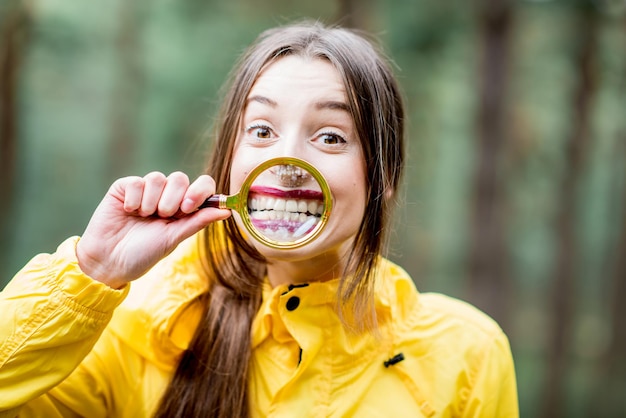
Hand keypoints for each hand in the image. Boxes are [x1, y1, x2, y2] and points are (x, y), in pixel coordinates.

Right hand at [76, 171, 230, 288]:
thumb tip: (227, 210)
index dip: (199, 190)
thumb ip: (198, 221)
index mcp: (183, 208)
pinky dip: (134, 199)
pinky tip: (128, 212)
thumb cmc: (143, 254)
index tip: (189, 206)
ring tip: (143, 217)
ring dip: (152, 201)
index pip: (201, 185)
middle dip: (173, 198)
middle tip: (163, 215)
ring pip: (158, 178)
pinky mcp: (124, 188)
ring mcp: (145, 191)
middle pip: (180, 178)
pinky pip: (137, 182)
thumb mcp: (174, 238)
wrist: (109, 261)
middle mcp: (166, 196)